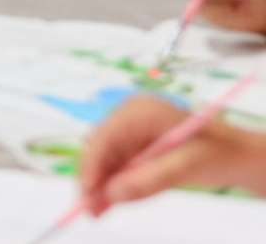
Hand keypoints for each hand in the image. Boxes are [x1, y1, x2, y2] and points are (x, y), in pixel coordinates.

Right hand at [79, 96, 265, 212]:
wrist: (237, 156)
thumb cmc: (216, 155)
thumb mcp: (186, 167)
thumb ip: (148, 180)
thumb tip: (111, 195)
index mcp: (140, 111)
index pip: (104, 136)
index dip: (91, 165)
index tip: (87, 194)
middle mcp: (130, 118)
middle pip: (100, 148)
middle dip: (94, 179)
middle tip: (90, 210)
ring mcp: (132, 132)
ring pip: (106, 160)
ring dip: (101, 185)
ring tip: (97, 212)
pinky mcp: (136, 147)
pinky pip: (117, 166)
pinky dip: (113, 185)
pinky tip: (109, 203)